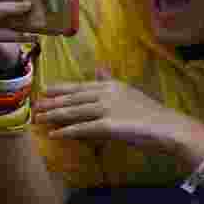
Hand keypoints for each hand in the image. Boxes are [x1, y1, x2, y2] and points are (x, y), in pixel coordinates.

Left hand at [34, 68, 191, 150]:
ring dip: (54, 116)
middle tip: (35, 106)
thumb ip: (110, 81)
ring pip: (73, 112)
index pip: (80, 86)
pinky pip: (81, 129)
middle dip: (52, 102)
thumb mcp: (129, 91)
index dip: (60, 89)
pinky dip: (66, 132)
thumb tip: (99, 68)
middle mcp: (105, 94)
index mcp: (110, 85)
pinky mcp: (108, 126)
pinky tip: (54, 134)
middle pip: (73, 98)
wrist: (168, 128)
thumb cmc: (150, 114)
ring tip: (39, 120)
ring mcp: (106, 109)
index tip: (44, 90)